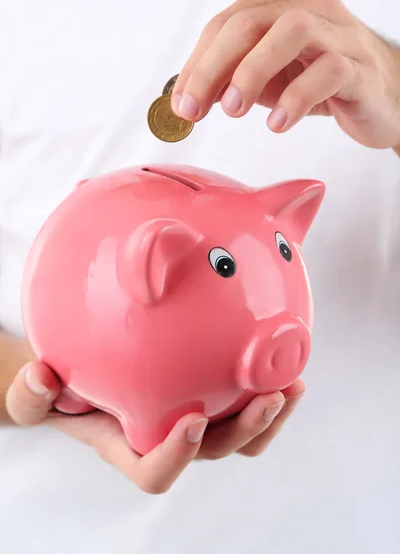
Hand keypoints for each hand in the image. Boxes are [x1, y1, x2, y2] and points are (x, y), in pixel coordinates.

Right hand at [6, 357, 303, 493]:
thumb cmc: (62, 391)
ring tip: (293, 383)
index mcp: (130, 446)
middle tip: (270, 398)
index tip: (192, 419)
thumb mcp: (38, 394)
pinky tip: (278, 352)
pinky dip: (264, 382)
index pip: (155, 471)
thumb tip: (41, 376)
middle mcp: (169, 438)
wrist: (84, 376)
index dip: (177, 456)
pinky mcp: (210, 394)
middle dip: (246, 431)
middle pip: (216, 450)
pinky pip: (244, 398)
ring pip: (242, 433)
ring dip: (272, 413)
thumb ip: (32, 394)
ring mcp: (194, 417)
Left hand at [172, 0, 399, 150]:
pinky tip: (278, 123)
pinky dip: (297, 98)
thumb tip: (184, 99)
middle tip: (195, 110)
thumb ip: (227, 78)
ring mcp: (338, 32)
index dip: (197, 64)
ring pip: (291, 32)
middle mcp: (311, 4)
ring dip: (252, 72)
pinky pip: (329, 71)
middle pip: (250, 23)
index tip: (182, 104)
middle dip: (213, 67)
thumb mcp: (264, 75)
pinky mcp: (359, 65)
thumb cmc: (315, 79)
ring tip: (234, 111)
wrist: (378, 94)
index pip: (226, 23)